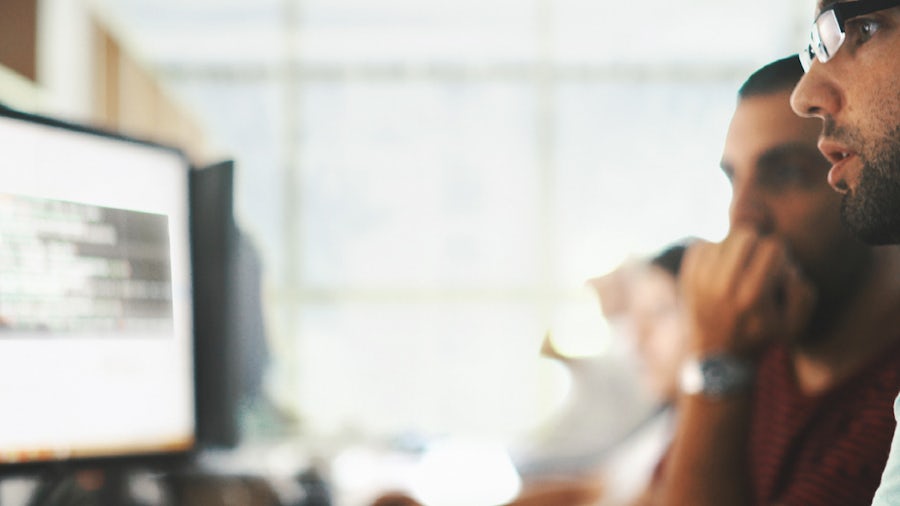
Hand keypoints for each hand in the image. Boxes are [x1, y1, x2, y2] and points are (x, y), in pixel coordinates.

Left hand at [680, 227, 815, 358]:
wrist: (717, 355)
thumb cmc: (761, 336)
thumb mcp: (794, 325)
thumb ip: (803, 292)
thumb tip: (787, 266)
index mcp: (752, 297)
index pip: (772, 246)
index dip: (779, 255)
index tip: (776, 270)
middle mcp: (723, 286)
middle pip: (745, 235)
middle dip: (756, 245)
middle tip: (757, 264)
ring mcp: (700, 280)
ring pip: (723, 238)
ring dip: (735, 250)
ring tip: (739, 270)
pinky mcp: (686, 277)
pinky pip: (703, 245)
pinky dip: (714, 253)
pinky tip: (721, 272)